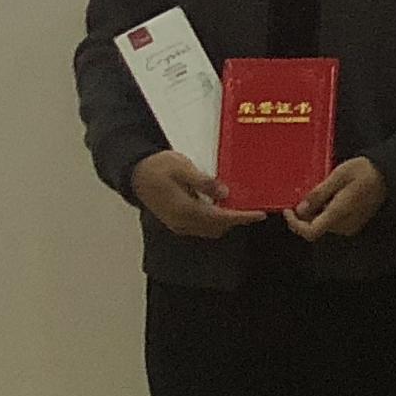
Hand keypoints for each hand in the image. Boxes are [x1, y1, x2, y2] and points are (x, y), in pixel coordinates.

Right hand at [128, 151, 262, 239]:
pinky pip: (201, 226)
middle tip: (253, 208)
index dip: (242, 217)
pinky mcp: (176, 221)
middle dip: (236, 220)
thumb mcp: (182, 168)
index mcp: (185, 209)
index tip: (259, 215)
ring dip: (226, 221)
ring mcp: (178, 224)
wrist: (135, 173)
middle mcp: (182, 222)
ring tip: (240, 206)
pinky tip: (220, 206)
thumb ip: (204, 182)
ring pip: (209, 229)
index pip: (220, 218)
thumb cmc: (158, 167)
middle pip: (217, 227)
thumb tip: (224, 193)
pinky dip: (214, 220)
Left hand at [287, 156, 387, 240]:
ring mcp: (351, 225)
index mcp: (339, 212)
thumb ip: (319, 194)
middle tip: (305, 193)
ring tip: (321, 191)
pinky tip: (331, 196)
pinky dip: (326, 212)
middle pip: (315, 228)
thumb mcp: (338, 175)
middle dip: (305, 214)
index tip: (288, 209)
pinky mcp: (355, 223)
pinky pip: (333, 222)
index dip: (294, 224)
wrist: (389, 173)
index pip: (310, 231)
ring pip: (323, 225)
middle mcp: (345, 224)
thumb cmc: (364, 170)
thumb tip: (301, 210)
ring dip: (316, 212)